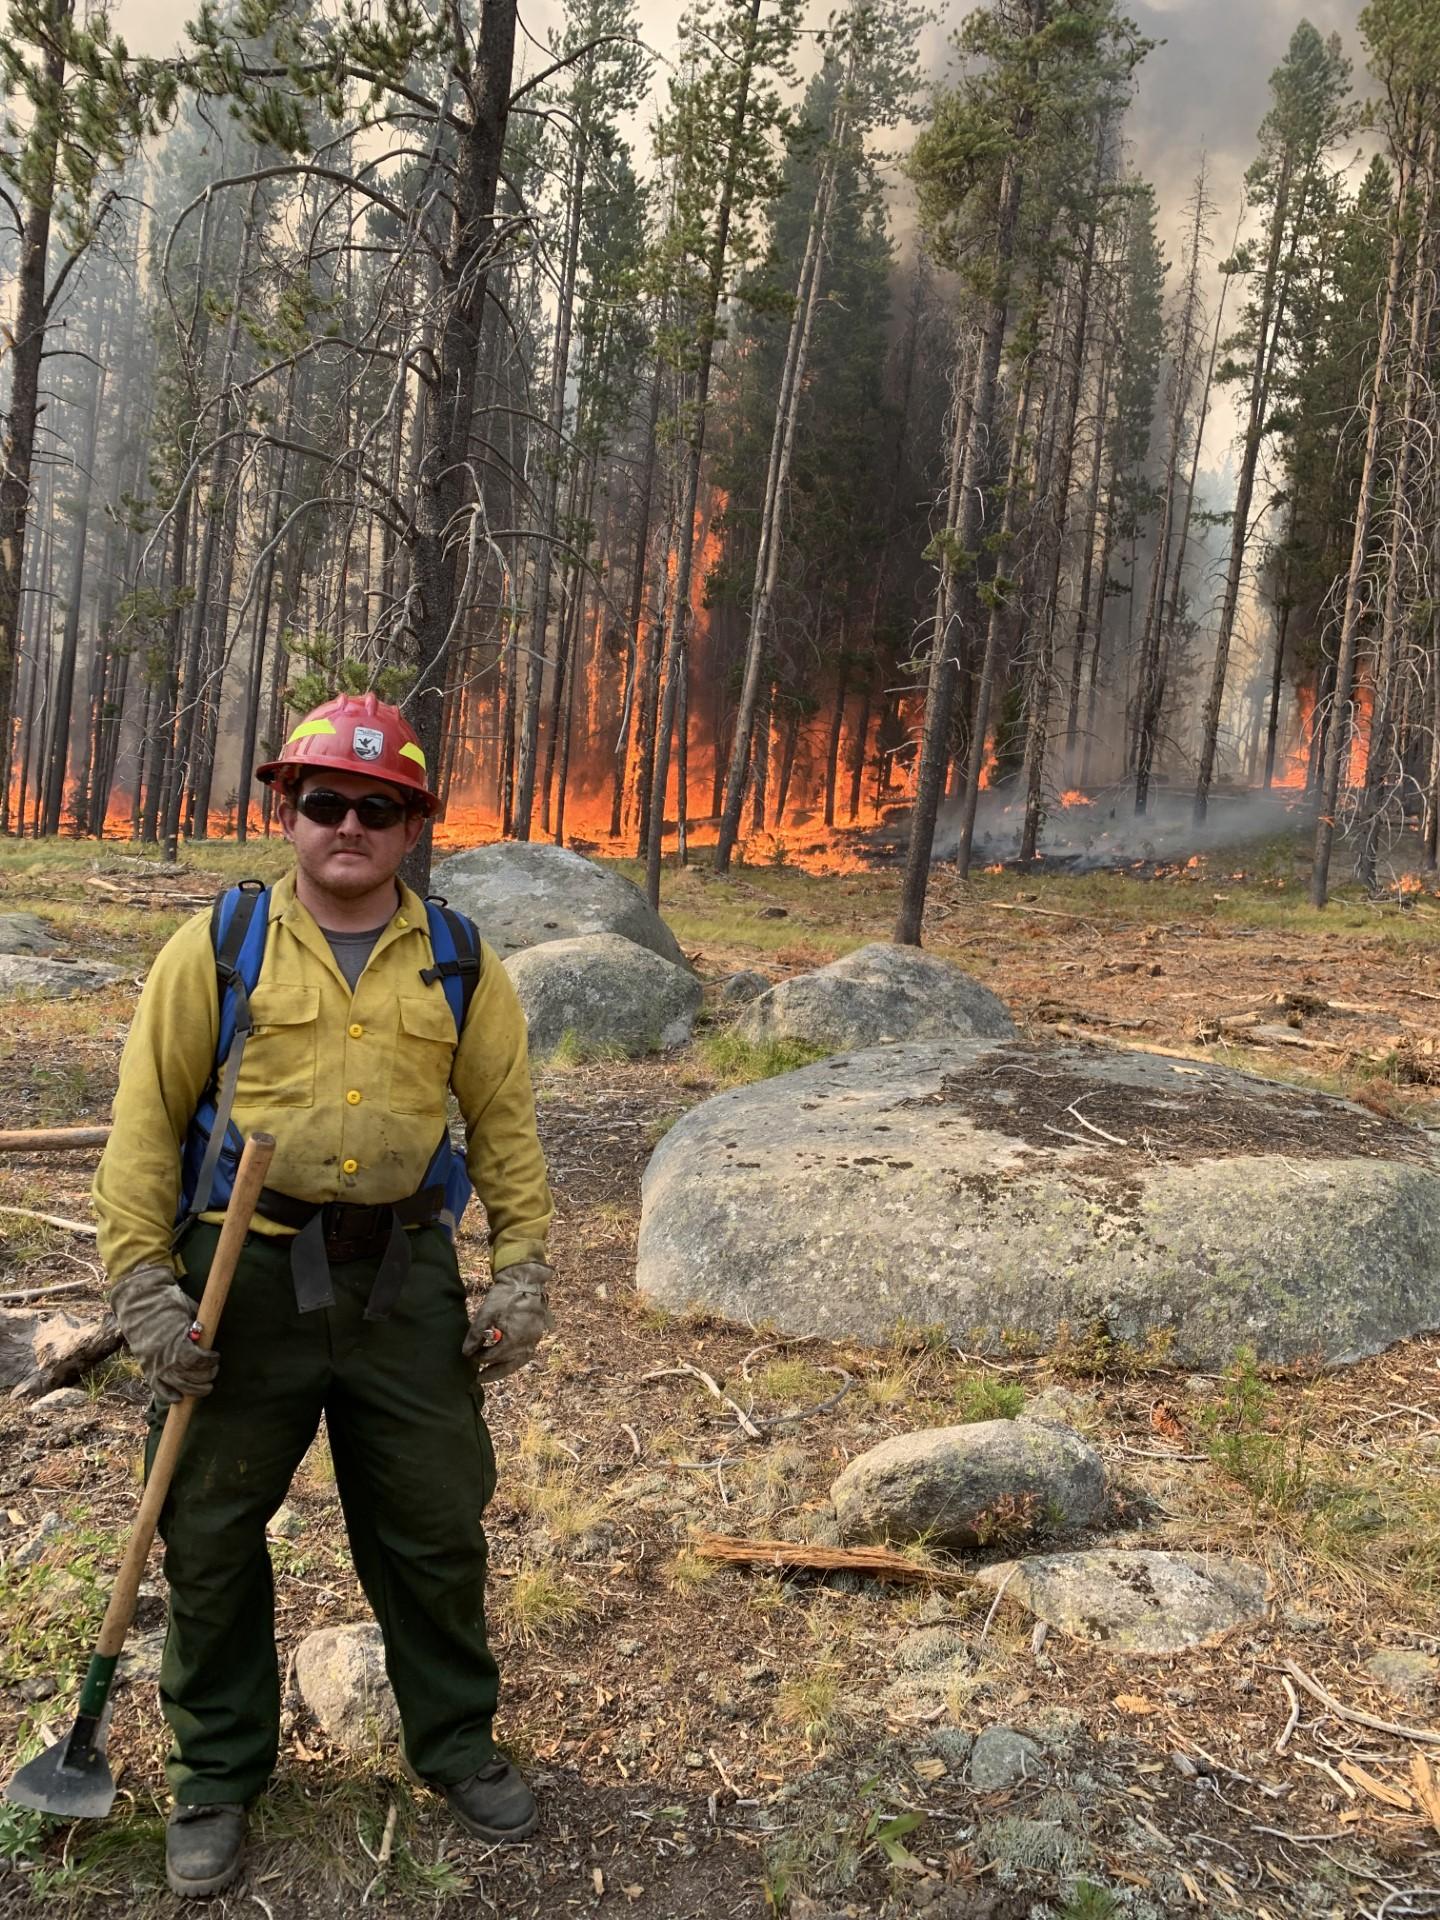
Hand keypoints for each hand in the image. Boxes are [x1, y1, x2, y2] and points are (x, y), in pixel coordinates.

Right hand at [110, 1264, 219, 1404]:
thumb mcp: (190, 1310)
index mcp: (176, 1342)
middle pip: (191, 1377)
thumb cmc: (167, 1302)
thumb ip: (200, 1327)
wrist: (138, 1301)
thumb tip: (212, 1337)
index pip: (198, 1361)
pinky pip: (158, 1389)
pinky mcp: (146, 1368)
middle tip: (214, 1369)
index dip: (210, 1361)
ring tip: (206, 1386)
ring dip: (195, 1390)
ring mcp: (154, 1365)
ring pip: (178, 1387)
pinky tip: (180, 1397)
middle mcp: (165, 1358)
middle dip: (206, 1376)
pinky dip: (169, 1395)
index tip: (216, 1356)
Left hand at [464, 1261, 554, 1380]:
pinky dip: (514, 1359)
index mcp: (514, 1340)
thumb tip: (466, 1352)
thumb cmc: (505, 1296)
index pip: (492, 1357)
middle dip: (492, 1373)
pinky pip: (525, 1354)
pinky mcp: (536, 1335)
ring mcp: (534, 1340)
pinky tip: (506, 1360)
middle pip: (507, 1366)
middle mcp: (526, 1344)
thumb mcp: (486, 1313)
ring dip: (504, 1369)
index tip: (469, 1356)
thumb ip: (476, 1334)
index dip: (479, 1358)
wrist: (525, 1281)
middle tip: (479, 1379)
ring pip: (518, 1362)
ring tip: (491, 1373)